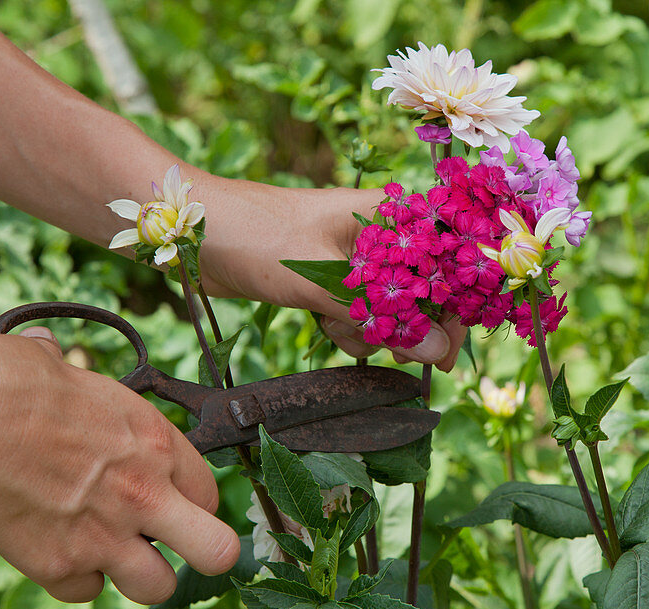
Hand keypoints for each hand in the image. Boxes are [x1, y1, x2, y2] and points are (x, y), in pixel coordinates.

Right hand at [0, 322, 239, 603]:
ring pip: (158, 589)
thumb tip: (54, 354)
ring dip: (138, 576)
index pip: (209, 494)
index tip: (170, 501)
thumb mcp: (82, 382)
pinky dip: (72, 579)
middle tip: (180, 549)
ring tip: (111, 554)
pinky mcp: (59, 566)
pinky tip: (53, 550)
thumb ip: (93, 398)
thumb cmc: (16, 383)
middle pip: (216, 551)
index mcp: (158, 445)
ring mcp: (105, 537)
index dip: (190, 501)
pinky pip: (85, 592)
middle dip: (205, 553)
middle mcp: (145, 495)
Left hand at [195, 178, 464, 370]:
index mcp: (388, 215)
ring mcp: (356, 260)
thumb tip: (436, 350)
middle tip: (385, 348)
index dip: (453, 310)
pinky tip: (320, 324)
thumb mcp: (317, 278)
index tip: (444, 353)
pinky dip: (347, 330)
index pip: (447, 263)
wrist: (195, 233)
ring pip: (391, 312)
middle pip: (423, 294)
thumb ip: (378, 315)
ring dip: (368, 332)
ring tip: (331, 325)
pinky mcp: (333, 280)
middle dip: (404, 327)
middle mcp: (380, 235)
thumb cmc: (255, 236)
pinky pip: (360, 316)